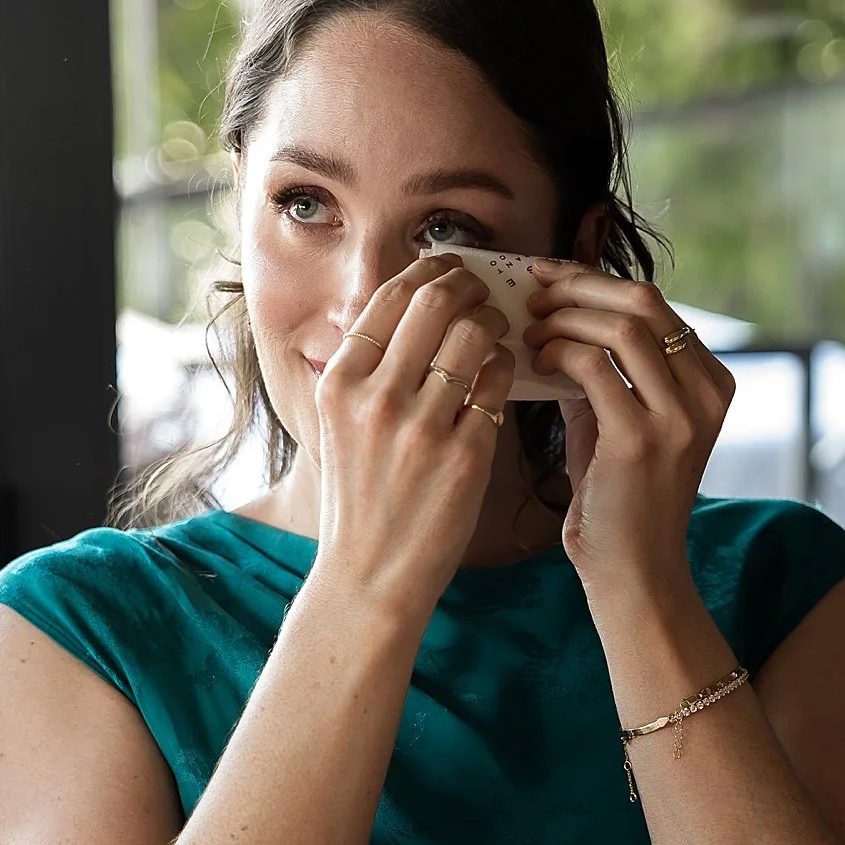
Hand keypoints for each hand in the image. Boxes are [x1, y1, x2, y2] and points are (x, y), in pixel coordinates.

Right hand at [310, 254, 514, 618]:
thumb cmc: (360, 497)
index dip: (430, 270)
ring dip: (494, 322)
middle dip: (468, 284)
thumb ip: (365, 368)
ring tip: (497, 332)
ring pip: (474, 334)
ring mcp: (421, 427)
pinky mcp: (465, 455)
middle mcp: (375, 398)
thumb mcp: (338, 424)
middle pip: (436, 300)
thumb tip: (409, 302)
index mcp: (339, 382)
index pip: (392, 294)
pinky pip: (499, 382)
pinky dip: (505, 367)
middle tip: (482, 293)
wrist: (369, 574)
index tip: (450, 270)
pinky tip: (502, 374)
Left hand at [525, 264, 732, 595]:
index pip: (653, 302)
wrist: (634, 571)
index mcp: (711, 381)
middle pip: (642, 301)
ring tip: (529, 330)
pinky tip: (534, 360)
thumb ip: (603, 370)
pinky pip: (594, 367)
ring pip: (620, 327)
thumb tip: (556, 314)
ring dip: (564, 319)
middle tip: (532, 292)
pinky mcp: (643, 439)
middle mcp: (706, 392)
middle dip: (578, 286)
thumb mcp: (619, 421)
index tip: (547, 276)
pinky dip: (557, 352)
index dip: (593, 280)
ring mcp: (680, 416)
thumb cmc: (619, 498)